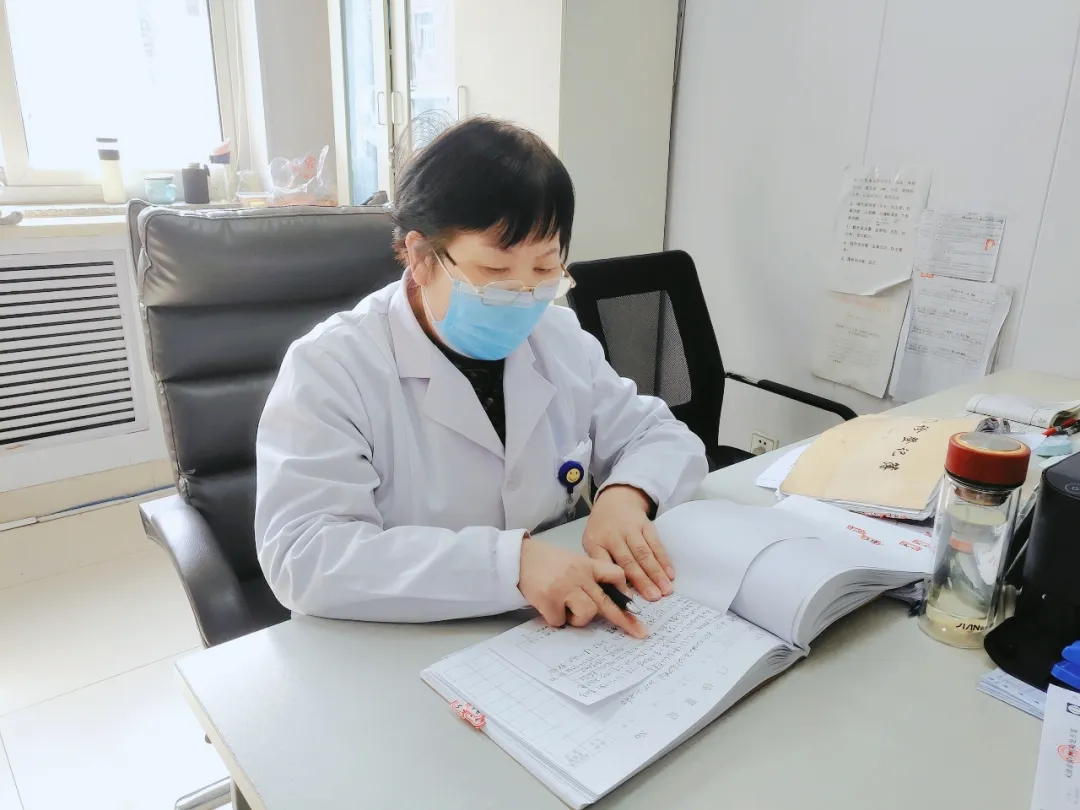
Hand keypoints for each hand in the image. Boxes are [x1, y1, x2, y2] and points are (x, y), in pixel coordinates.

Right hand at [518, 535, 646, 637]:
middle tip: (639, 632)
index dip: (624, 590)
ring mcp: (564, 586)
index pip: (615, 573)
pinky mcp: (549, 599)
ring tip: (566, 609)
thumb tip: (609, 602)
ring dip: (578, 619)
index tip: (632, 604)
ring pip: (587, 614)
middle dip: (624, 620)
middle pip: (606, 601)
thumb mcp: (573, 563)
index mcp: (587, 564)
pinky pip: (561, 621)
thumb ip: (590, 577)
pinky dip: (556, 619)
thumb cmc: (548, 564)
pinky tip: (548, 607)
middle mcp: (579, 574)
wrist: (519, 559)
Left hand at [582, 485, 673, 601]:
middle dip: (642, 580)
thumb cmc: (602, 528)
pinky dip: (664, 559)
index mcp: (595, 542)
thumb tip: (613, 593)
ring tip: (665, 590)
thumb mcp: (592, 542)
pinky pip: (656, 543)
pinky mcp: (646, 525)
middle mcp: (613, 535)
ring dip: (656, 573)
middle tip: (653, 598)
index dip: (616, 581)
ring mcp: (631, 529)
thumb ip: (599, 564)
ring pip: (644, 553)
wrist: (615, 499)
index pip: (604, 563)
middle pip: (628, 560)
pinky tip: (670, 574)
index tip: (627, 599)